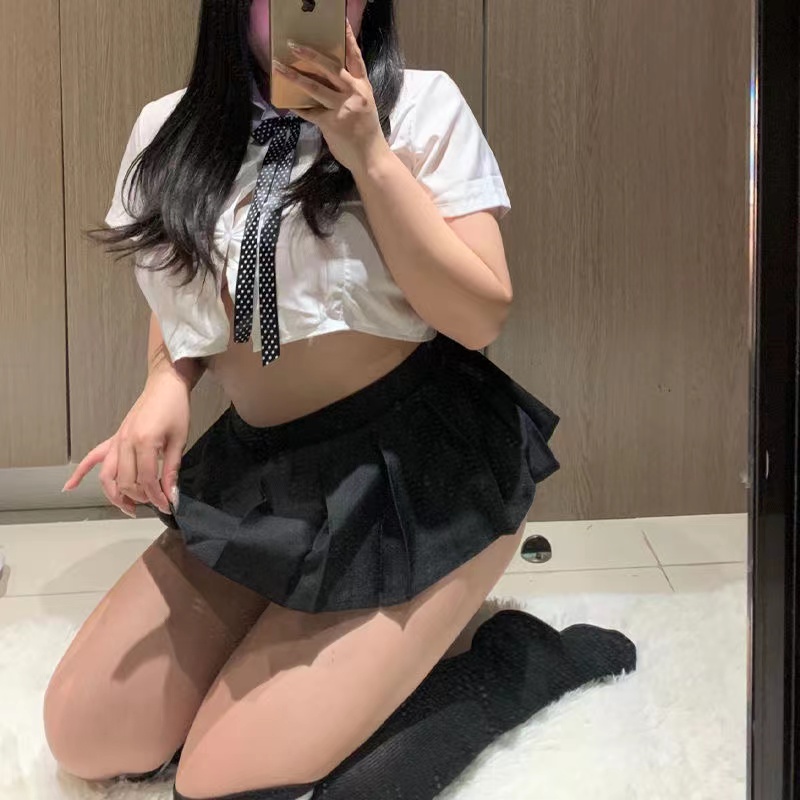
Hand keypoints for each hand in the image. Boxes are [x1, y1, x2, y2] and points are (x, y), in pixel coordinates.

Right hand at [62, 370, 190, 516]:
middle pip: (126, 482)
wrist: (166, 385)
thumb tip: (171, 494)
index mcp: (144, 442)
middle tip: (156, 503)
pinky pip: (92, 458)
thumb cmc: (175, 408)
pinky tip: (69, 487)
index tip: (168, 505)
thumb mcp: (179, 440)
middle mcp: (125, 443)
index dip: (157, 497)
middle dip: (141, 498)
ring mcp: (117, 440)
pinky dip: (79, 473)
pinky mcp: (114, 438)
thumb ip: (172, 470)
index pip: (147, 480)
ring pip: (107, 476)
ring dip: (114, 495)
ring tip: (128, 508)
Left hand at [273, 20, 391, 173]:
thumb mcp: (363, 106)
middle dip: (310, 54)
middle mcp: (354, 94)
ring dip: (294, 76)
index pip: (356, 58)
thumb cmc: (365, 133)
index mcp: (363, 87)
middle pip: (330, 67)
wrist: (370, 158)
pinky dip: (297, 107)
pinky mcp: (331, 123)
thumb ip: (348, 93)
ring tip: (278, 67)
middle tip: (292, 44)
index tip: (341, 20)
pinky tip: (286, 102)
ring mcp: (342, 108)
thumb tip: (325, 83)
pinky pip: (309, 112)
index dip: (348, 38)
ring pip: (314, 87)